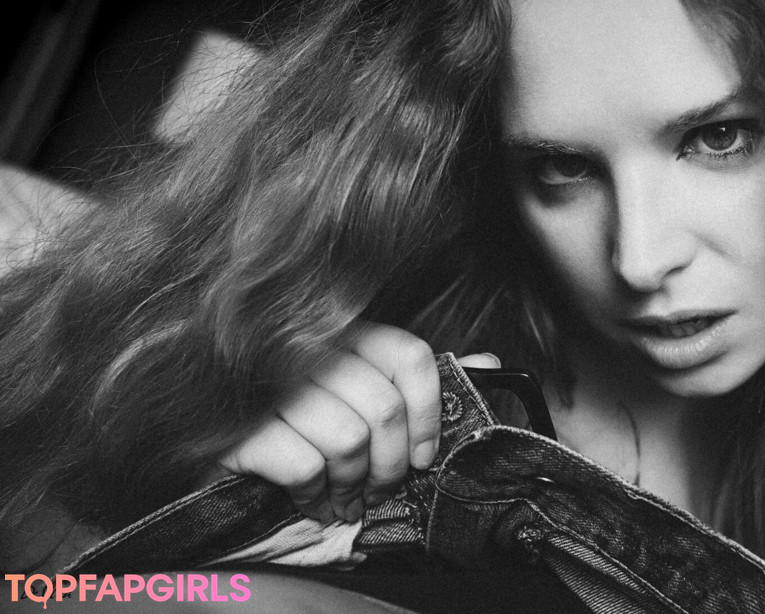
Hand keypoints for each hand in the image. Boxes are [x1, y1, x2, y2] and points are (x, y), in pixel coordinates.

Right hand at [212, 322, 499, 522]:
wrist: (211, 443)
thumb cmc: (298, 419)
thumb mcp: (360, 390)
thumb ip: (418, 378)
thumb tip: (488, 362)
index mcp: (344, 333)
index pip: (409, 355)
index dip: (428, 411)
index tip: (423, 454)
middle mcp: (308, 350)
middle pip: (384, 407)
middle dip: (390, 464)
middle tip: (380, 487)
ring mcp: (270, 385)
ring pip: (349, 440)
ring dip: (352, 483)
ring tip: (344, 495)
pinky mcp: (240, 426)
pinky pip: (304, 465)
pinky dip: (314, 493)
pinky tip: (310, 496)